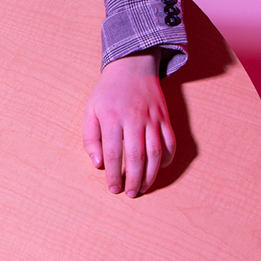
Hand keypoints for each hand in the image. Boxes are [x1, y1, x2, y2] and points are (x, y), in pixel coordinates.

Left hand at [82, 51, 175, 196]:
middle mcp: (134, 119)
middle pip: (136, 156)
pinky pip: (170, 142)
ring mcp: (152, 118)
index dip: (114, 174)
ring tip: (144, 187)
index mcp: (112, 118)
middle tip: (131, 194)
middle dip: (134, 179)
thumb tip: (98, 164)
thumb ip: (90, 138)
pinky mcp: (165, 117)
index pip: (113, 153)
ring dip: (151, 174)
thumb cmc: (107, 92)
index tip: (113, 189)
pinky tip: (159, 169)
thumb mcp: (90, 111)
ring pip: (155, 152)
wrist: (131, 66)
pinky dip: (167, 159)